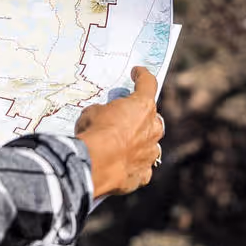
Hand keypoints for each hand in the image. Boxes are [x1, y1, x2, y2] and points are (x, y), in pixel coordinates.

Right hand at [75, 67, 164, 197]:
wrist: (95, 164)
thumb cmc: (95, 131)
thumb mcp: (92, 112)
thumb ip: (102, 112)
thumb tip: (100, 118)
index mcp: (142, 106)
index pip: (148, 84)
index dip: (142, 76)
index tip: (137, 72)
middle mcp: (153, 128)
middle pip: (152, 118)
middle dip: (140, 117)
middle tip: (125, 119)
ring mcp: (151, 152)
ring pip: (149, 144)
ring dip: (139, 142)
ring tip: (121, 146)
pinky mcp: (144, 173)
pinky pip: (141, 167)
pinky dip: (133, 165)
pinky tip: (121, 166)